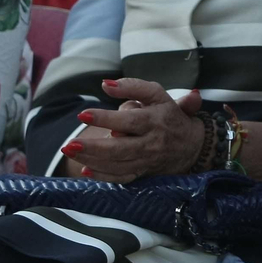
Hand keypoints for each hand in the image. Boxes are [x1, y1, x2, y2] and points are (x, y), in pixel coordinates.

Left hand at [61, 79, 204, 182]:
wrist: (192, 145)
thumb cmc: (169, 115)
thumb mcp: (157, 95)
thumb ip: (133, 87)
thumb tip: (106, 84)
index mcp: (155, 120)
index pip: (129, 120)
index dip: (106, 118)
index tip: (83, 114)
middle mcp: (151, 142)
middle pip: (120, 148)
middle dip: (93, 148)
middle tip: (70, 144)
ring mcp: (146, 160)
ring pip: (117, 165)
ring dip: (92, 160)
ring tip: (71, 152)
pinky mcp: (142, 172)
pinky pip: (121, 178)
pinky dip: (103, 176)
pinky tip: (85, 170)